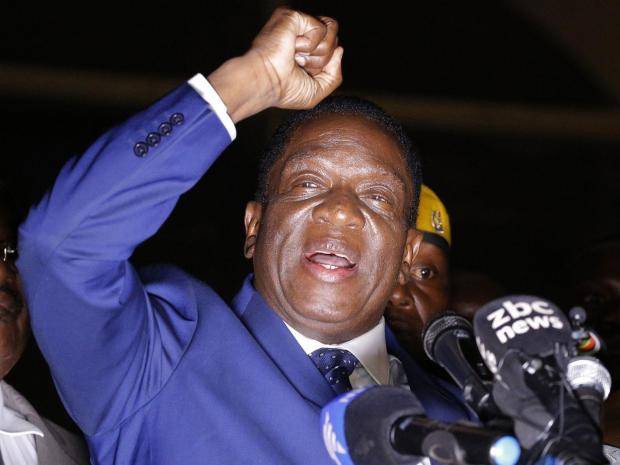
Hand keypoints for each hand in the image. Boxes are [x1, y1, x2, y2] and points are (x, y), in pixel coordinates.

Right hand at [208, 8, 342, 122]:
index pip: (331, 49)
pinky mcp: (294, 16)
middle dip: (322, 60)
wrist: (266, 83)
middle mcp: (300, 35)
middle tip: (299, 65)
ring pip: (332, 31)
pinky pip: (321, 28)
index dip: (323, 66)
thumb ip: (335, 74)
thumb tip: (340, 50)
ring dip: (318, 53)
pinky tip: (293, 48)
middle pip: (334, 39)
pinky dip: (310, 45)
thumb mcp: (317, 91)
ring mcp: (297, 24)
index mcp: (303, 50)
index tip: (302, 73)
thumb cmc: (284, 90)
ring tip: (297, 57)